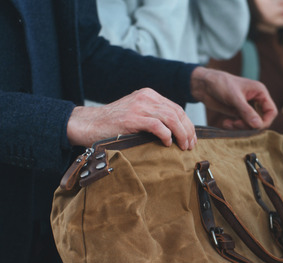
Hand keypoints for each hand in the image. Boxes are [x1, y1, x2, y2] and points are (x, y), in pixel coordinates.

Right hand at [66, 88, 195, 149]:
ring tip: (183, 147)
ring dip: (181, 134)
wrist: (90, 124)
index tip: (192, 138)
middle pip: (177, 112)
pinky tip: (167, 144)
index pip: (176, 108)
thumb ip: (153, 116)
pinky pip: (157, 125)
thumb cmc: (113, 124)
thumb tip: (174, 132)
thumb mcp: (136, 113)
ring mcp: (139, 106)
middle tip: (191, 145)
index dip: (187, 124)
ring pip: (171, 118)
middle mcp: (146, 97)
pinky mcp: (133, 118)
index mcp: (149, 94)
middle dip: (188, 130)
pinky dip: (166, 135)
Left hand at [190, 66, 276, 129]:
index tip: (254, 127)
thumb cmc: (220, 84)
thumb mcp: (234, 97)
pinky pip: (241, 125)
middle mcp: (255, 100)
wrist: (203, 85)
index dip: (265, 122)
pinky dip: (234, 127)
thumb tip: (258, 126)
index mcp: (260, 92)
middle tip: (236, 125)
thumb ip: (246, 112)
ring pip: (251, 124)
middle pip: (261, 120)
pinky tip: (225, 123)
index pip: (271, 111)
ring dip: (240, 127)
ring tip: (229, 124)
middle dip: (250, 125)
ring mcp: (246, 107)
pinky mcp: (237, 113)